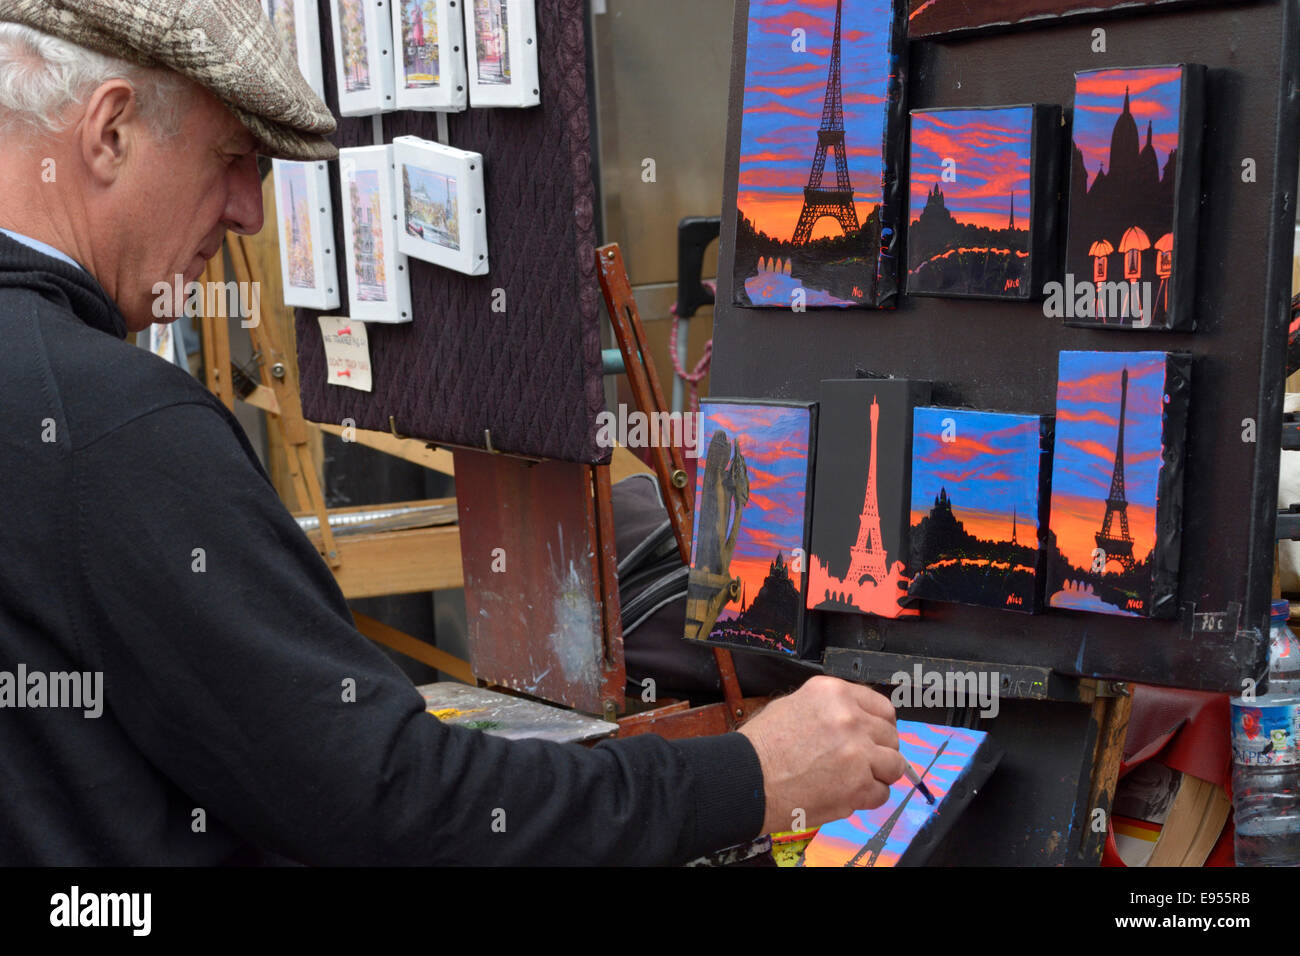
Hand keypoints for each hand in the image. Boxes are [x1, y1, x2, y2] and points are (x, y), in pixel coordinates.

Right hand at [738, 675, 905, 834]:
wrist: (746, 780)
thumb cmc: (761, 747)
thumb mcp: (793, 705)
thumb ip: (831, 709)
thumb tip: (858, 720)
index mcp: (834, 693)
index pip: (882, 707)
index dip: (880, 725)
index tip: (876, 736)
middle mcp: (850, 718)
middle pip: (891, 735)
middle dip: (879, 750)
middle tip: (861, 762)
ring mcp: (857, 752)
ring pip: (894, 765)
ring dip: (879, 774)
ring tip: (855, 779)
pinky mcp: (858, 785)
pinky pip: (882, 793)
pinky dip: (868, 798)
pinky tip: (845, 794)